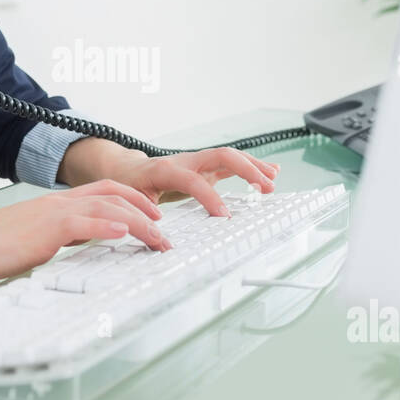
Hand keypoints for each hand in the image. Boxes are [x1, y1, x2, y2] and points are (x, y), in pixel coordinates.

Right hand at [0, 180, 171, 285]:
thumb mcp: (28, 242)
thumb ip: (52, 241)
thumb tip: (71, 251)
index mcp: (54, 205)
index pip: (103, 192)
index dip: (133, 201)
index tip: (153, 216)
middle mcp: (57, 203)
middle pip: (114, 194)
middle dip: (146, 211)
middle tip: (166, 232)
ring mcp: (51, 214)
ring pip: (107, 209)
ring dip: (138, 224)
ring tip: (159, 239)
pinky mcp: (44, 230)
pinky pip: (83, 224)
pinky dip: (108, 227)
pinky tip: (125, 234)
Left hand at [115, 147, 280, 214]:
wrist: (126, 168)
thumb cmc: (129, 186)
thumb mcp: (130, 203)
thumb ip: (143, 220)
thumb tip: (159, 244)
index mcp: (165, 169)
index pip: (192, 179)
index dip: (208, 196)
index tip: (224, 216)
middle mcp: (185, 161)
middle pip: (220, 155)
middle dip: (245, 170)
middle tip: (264, 188)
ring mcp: (197, 162)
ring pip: (230, 157)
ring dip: (253, 166)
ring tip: (273, 180)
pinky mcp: (205, 167)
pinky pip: (231, 164)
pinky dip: (251, 166)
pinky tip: (271, 171)